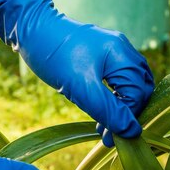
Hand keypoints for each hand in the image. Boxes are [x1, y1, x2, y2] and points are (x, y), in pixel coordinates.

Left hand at [0, 0, 154, 146]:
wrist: (30, 30)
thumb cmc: (53, 56)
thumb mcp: (80, 88)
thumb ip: (108, 110)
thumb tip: (131, 131)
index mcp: (121, 54)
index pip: (137, 93)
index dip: (127, 118)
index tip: (110, 138)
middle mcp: (123, 49)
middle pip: (139, 89)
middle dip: (127, 113)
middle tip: (108, 133)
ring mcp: (116, 50)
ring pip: (131, 85)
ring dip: (121, 107)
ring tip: (104, 125)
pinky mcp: (106, 54)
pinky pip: (120, 80)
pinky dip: (114, 97)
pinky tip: (101, 108)